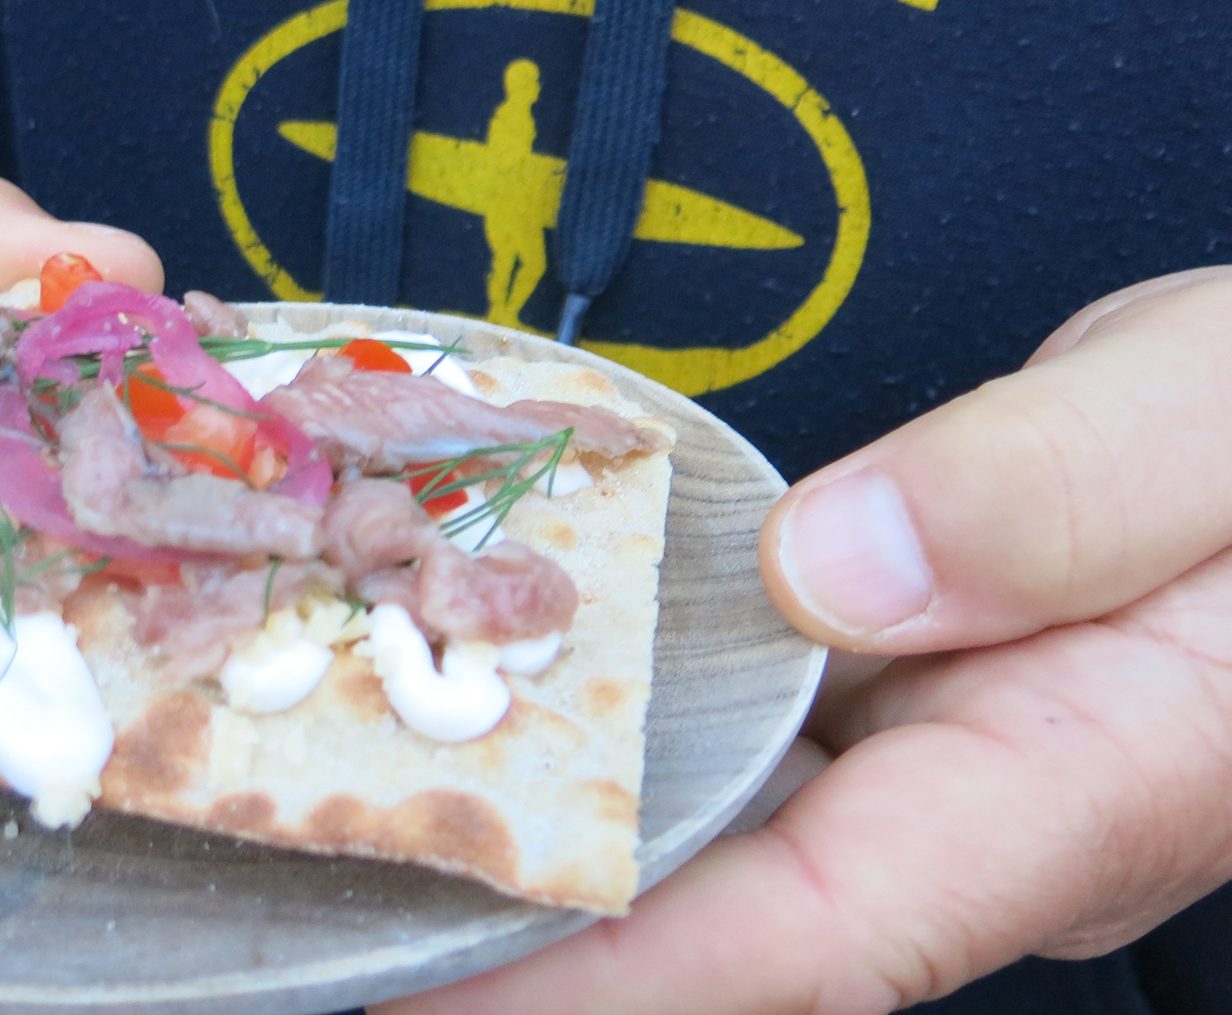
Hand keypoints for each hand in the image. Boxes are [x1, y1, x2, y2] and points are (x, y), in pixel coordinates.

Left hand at [380, 269, 1231, 1012]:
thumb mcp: (1220, 414)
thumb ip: (1053, 495)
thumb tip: (825, 577)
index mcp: (1074, 789)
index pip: (802, 941)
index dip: (597, 986)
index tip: (414, 995)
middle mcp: (977, 824)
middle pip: (720, 928)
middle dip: (525, 935)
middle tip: (326, 896)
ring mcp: (931, 779)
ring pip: (712, 849)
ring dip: (546, 841)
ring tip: (362, 810)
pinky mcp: (897, 714)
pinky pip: (735, 756)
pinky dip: (613, 741)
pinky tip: (502, 690)